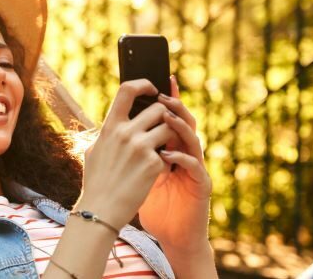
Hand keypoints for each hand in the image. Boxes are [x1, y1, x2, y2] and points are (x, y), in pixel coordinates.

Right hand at [75, 79, 178, 230]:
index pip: (127, 89)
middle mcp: (126, 132)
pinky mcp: (154, 164)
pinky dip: (166, 160)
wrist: (101, 209)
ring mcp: (141, 147)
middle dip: (164, 117)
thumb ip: (109, 133)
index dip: (144, 84)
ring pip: (170, 128)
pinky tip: (155, 172)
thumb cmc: (96, 181)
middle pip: (159, 108)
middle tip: (163, 128)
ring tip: (162, 149)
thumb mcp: (95, 151)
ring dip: (170, 136)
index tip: (152, 88)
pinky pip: (169, 152)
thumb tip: (118, 121)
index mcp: (110, 126)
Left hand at [138, 76, 212, 253]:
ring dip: (179, 127)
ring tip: (165, 117)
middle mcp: (186, 154)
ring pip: (193, 140)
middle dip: (173, 107)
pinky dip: (181, 159)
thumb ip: (133, 151)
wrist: (171, 233)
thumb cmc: (155, 203)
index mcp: (172, 148)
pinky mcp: (200, 185)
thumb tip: (112, 129)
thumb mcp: (140, 171)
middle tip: (161, 95)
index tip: (157, 80)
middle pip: (184, 122)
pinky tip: (167, 154)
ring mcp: (195, 168)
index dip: (167, 99)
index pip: (170, 118)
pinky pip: (194, 167)